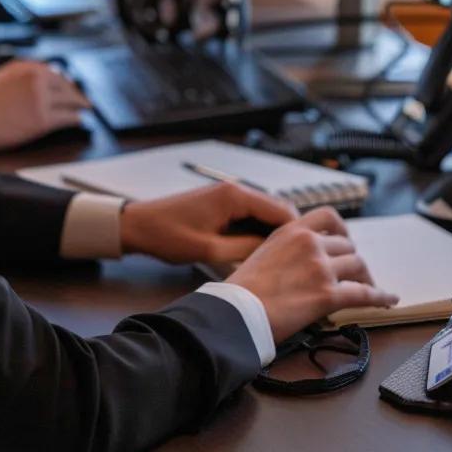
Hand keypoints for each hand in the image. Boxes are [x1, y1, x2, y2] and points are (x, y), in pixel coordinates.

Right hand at [0, 60, 90, 152]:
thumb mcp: (1, 80)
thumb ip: (22, 80)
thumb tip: (43, 87)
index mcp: (24, 66)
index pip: (53, 73)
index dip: (65, 82)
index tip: (71, 87)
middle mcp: (35, 78)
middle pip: (65, 86)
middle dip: (75, 94)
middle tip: (83, 100)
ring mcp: (40, 98)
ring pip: (70, 101)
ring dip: (79, 106)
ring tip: (84, 110)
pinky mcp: (42, 119)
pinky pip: (67, 117)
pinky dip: (75, 119)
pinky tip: (78, 121)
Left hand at [120, 182, 297, 265]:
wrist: (138, 224)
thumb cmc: (166, 234)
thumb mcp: (210, 250)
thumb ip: (245, 251)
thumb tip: (275, 257)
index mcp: (235, 195)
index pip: (282, 211)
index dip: (301, 235)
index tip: (312, 255)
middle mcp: (235, 190)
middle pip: (278, 211)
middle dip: (292, 235)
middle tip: (304, 262)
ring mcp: (229, 196)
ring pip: (265, 214)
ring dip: (276, 235)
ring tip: (286, 261)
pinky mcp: (222, 204)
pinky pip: (251, 216)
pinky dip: (260, 232)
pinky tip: (262, 253)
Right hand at [229, 206, 398, 342]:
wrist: (236, 311)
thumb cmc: (243, 289)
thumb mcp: (263, 252)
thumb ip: (288, 249)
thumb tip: (304, 262)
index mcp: (291, 230)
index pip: (328, 216)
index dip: (343, 230)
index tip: (346, 240)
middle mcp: (308, 243)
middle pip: (347, 247)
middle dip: (353, 262)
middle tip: (355, 275)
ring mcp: (320, 267)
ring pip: (358, 267)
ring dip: (366, 279)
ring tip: (370, 289)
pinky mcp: (328, 294)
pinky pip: (365, 294)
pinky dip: (381, 297)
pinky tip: (388, 300)